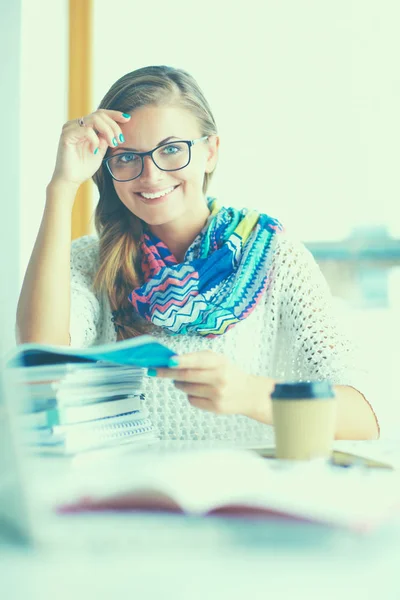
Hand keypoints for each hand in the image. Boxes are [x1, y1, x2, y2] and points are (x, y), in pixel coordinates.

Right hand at [50, 109, 130, 188]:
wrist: (71, 180)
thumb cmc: (83, 167)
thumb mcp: (101, 151)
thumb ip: (106, 139)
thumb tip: (114, 129)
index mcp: (84, 126)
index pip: (101, 114)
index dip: (115, 114)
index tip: (128, 118)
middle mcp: (76, 124)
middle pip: (99, 114)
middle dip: (114, 126)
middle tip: (119, 140)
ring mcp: (71, 128)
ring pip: (94, 119)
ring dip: (108, 131)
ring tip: (112, 144)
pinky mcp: (66, 134)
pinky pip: (86, 130)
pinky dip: (95, 140)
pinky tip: (94, 151)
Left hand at [150, 350, 273, 420]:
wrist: (249, 394)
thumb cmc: (229, 373)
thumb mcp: (219, 360)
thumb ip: (198, 358)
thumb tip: (172, 361)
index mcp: (220, 362)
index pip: (197, 361)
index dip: (181, 361)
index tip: (167, 361)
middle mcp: (219, 378)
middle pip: (187, 375)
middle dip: (168, 373)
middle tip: (156, 370)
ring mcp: (217, 394)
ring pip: (187, 389)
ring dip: (179, 384)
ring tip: (183, 381)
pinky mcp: (215, 407)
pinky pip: (192, 400)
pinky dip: (190, 395)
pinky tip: (198, 392)